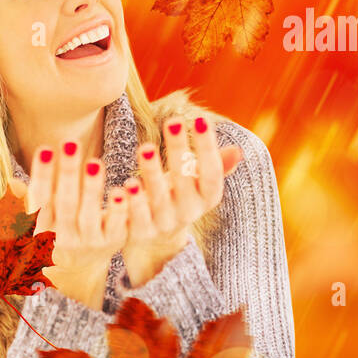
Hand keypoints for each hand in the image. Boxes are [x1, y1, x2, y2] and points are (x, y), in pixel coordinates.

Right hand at [10, 140, 129, 308]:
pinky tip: (123, 190)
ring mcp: (88, 242)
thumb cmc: (58, 233)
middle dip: (67, 173)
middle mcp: (63, 236)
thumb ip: (31, 200)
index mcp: (42, 227)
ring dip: (91, 189)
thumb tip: (10, 182)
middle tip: (70, 144)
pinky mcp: (112, 243)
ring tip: (94, 163)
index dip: (42, 175)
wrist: (80, 271)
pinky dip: (119, 210)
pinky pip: (117, 226)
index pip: (40, 199)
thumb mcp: (40, 221)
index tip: (45, 149)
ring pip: (88, 215)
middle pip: (64, 203)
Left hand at [120, 116, 243, 285]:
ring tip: (145, 149)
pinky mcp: (139, 233)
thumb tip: (238, 151)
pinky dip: (127, 204)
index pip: (212, 173)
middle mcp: (188, 213)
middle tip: (172, 122)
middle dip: (178, 151)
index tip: (201, 118)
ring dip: (152, 174)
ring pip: (158, 199)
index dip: (208, 148)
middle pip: (184, 181)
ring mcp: (163, 224)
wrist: (157, 239)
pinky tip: (119, 188)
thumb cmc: (179, 195)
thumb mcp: (196, 182)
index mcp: (206, 198)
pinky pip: (133, 219)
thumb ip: (214, 166)